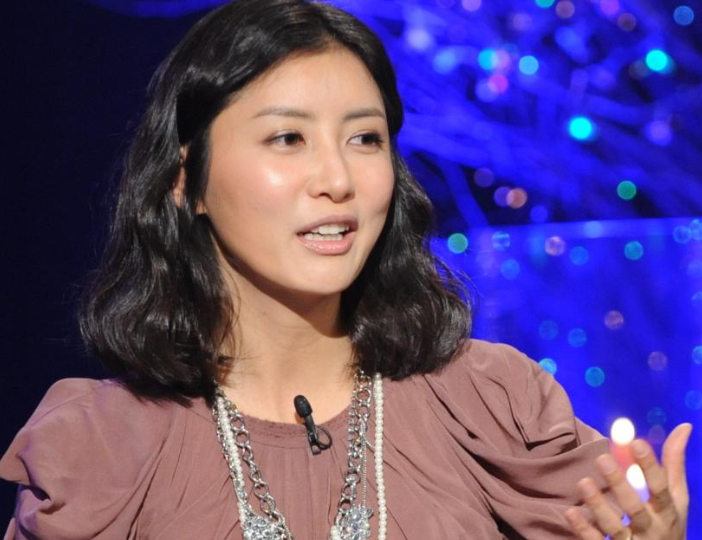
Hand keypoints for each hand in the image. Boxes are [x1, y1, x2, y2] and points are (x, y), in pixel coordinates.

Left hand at [565, 423, 692, 539]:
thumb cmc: (667, 522)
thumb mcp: (675, 497)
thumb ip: (673, 463)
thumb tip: (684, 426)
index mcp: (667, 511)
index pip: (660, 488)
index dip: (649, 466)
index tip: (635, 442)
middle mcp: (651, 528)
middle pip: (635, 507)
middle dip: (619, 484)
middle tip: (602, 458)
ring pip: (614, 527)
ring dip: (598, 505)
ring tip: (583, 482)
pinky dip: (584, 529)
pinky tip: (571, 512)